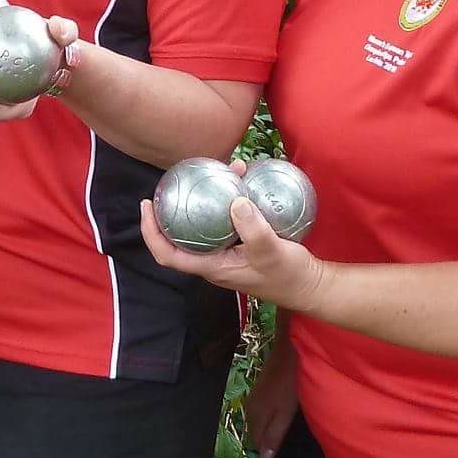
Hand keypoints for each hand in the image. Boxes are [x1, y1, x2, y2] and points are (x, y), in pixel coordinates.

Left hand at [139, 194, 332, 314]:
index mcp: (211, 267)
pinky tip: (237, 183)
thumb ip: (253, 228)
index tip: (147, 206)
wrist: (309, 285)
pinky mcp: (240, 244)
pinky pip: (224, 221)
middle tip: (174, 183)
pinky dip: (226, 202)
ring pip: (205, 225)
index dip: (151, 233)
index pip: (168, 255)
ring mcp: (226, 253)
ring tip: (216, 172)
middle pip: (181, 236)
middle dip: (175, 209)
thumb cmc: (287, 275)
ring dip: (206, 200)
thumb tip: (235, 201)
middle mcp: (213, 261)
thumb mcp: (271, 251)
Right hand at [241, 345, 297, 457]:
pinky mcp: (261, 388)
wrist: (289, 351)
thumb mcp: (284, 414)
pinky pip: (262, 410)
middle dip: (267, 440)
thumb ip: (274, 435)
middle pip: (256, 432)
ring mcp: (255, 397)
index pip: (256, 443)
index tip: (283, 454)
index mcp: (255, 416)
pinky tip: (282, 414)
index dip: (268, 450)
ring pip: (259, 420)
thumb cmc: (289, 385)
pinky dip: (271, 416)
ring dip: (269, 427)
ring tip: (285, 431)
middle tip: (286, 443)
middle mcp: (250, 408)